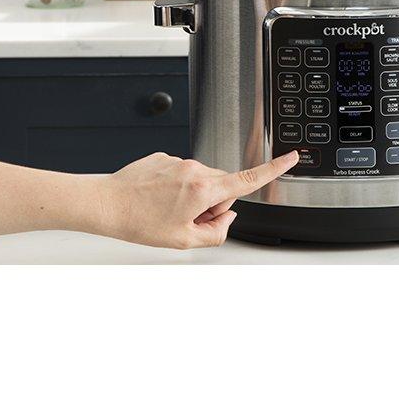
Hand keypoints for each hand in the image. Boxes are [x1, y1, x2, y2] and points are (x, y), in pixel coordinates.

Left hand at [97, 151, 298, 248]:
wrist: (106, 203)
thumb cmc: (139, 222)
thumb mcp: (183, 241)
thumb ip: (216, 233)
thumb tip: (226, 219)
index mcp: (204, 189)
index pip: (248, 178)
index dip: (275, 168)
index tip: (292, 157)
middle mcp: (195, 169)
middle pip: (222, 186)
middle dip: (212, 204)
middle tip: (186, 220)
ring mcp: (179, 160)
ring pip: (201, 180)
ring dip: (193, 196)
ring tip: (165, 210)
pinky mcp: (165, 157)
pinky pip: (182, 173)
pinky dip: (176, 187)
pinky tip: (156, 198)